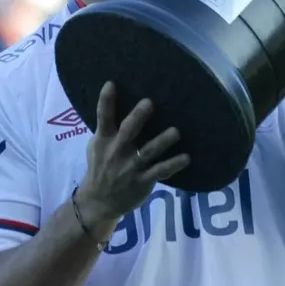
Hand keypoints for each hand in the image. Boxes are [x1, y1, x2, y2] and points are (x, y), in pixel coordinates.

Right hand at [78, 82, 190, 230]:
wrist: (98, 202)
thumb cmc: (101, 166)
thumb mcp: (97, 146)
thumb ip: (108, 128)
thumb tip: (120, 103)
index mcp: (104, 140)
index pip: (103, 117)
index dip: (106, 100)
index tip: (111, 84)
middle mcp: (117, 151)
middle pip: (128, 131)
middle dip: (137, 117)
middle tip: (149, 102)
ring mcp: (130, 167)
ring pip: (148, 152)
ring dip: (162, 141)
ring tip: (176, 131)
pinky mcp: (142, 181)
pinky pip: (160, 171)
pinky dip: (173, 164)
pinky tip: (187, 158)